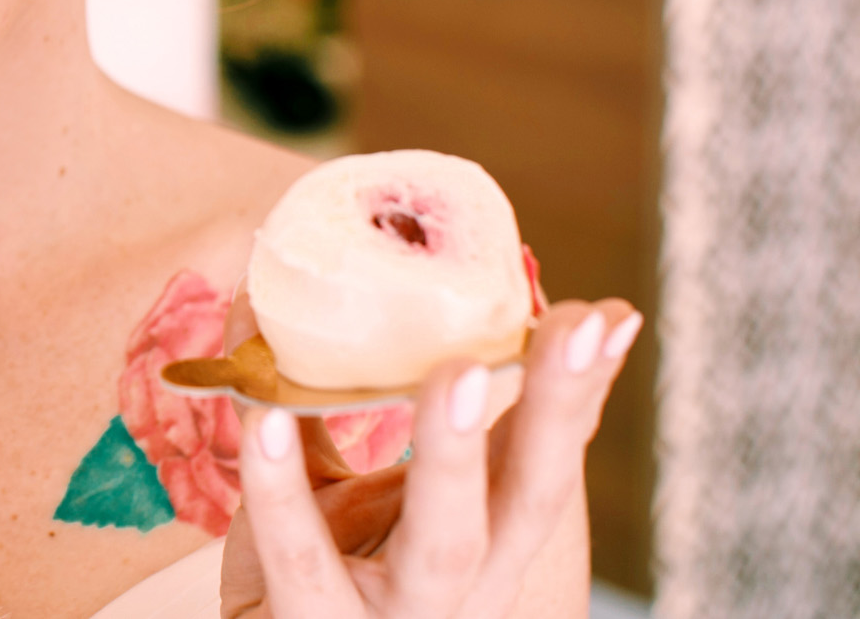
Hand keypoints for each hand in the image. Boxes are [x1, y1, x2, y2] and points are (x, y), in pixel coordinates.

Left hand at [220, 298, 641, 617]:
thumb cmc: (316, 573)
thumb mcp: (338, 492)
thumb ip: (320, 402)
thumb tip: (272, 291)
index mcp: (481, 536)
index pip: (544, 456)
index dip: (580, 390)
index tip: (612, 312)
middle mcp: (462, 583)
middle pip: (530, 498)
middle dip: (557, 412)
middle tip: (573, 323)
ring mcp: (396, 613)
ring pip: (444, 544)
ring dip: (453, 457)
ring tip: (459, 373)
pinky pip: (298, 554)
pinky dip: (280, 485)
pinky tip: (265, 420)